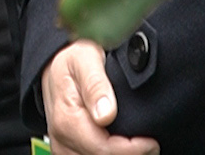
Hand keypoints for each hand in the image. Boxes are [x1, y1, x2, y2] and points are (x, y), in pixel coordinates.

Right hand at [43, 41, 158, 154]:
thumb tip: (106, 114)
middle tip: (150, 145)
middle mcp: (62, 138)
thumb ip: (95, 84)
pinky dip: (107, 154)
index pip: (103, 149)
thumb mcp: (85, 59)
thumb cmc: (72, 61)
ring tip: (138, 146)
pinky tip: (120, 147)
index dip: (132, 150)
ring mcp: (62, 148)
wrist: (53, 67)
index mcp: (67, 118)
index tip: (151, 142)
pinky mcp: (65, 152)